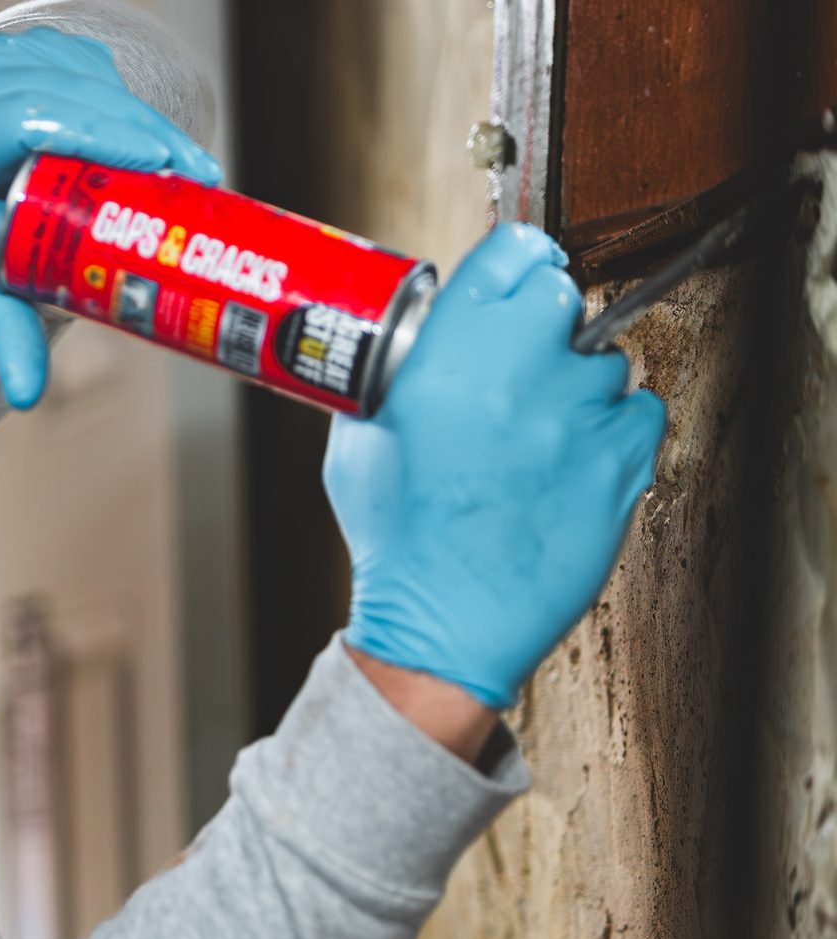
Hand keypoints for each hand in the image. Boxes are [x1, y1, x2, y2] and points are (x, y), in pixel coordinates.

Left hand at [0, 25, 220, 409]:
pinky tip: (157, 139)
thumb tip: (27, 398)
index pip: (29, 119)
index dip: (97, 133)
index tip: (156, 163)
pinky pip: (90, 65)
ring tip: (187, 166)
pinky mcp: (29, 41)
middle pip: (69, 94)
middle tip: (196, 175)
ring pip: (87, 75)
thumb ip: (4, 333)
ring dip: (142, 116)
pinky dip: (126, 99)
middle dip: (140, 132)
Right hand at [324, 222, 666, 709]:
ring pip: (604, 360)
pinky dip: (616, 430)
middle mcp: (516, 372)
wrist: (442, 626)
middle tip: (521, 367)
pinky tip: (574, 461)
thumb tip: (410, 344)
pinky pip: (641, 413)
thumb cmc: (397, 543)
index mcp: (446, 355)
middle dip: (542, 325)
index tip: (517, 280)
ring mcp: (575, 416)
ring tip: (539, 436)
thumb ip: (388, 379)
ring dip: (578, 386)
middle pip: (561, 296)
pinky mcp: (619, 461)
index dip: (516, 263)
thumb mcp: (356, 444)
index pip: (511, 253)